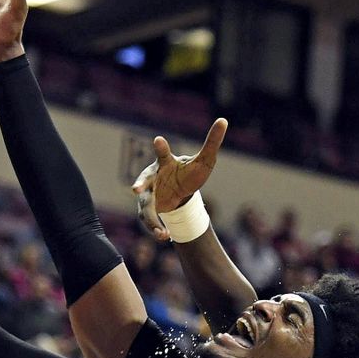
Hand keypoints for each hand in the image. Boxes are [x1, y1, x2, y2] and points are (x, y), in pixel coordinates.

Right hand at [133, 119, 227, 240]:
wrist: (181, 192)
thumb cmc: (190, 172)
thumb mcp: (204, 160)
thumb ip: (211, 142)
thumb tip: (223, 120)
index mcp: (166, 163)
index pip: (163, 153)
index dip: (161, 147)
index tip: (158, 140)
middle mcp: (153, 178)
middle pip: (144, 181)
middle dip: (140, 185)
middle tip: (135, 189)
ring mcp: (148, 194)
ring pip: (145, 206)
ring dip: (151, 219)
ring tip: (162, 233)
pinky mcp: (147, 209)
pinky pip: (148, 220)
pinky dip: (156, 229)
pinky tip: (165, 236)